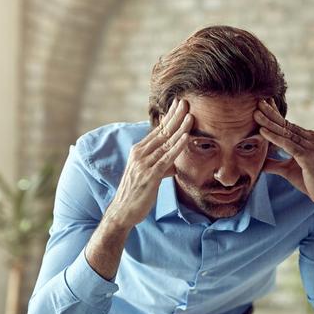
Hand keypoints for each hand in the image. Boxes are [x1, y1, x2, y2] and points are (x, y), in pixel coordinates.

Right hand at [104, 98, 192, 229]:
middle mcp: (139, 154)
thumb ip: (161, 167)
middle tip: (186, 102)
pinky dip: (177, 147)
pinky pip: (166, 158)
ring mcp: (144, 164)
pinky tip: (186, 137)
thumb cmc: (137, 194)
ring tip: (190, 115)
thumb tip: (173, 165)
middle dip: (175, 116)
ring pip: (165, 143)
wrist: (122, 212)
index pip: (157, 130)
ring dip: (179, 128)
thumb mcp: (149, 176)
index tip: (179, 105)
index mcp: (139, 151)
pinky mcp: (149, 175)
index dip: (169, 117)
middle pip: (161, 132)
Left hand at [254, 99, 313, 220]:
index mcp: (307, 139)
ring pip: (286, 132)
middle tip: (257, 102)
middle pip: (286, 124)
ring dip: (269, 123)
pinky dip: (274, 138)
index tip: (262, 104)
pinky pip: (288, 145)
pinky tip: (263, 132)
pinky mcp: (308, 157)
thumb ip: (275, 163)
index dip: (275, 114)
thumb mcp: (288, 170)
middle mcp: (310, 139)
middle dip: (271, 113)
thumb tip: (260, 162)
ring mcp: (310, 147)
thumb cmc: (310, 182)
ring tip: (256, 114)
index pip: (288, 124)